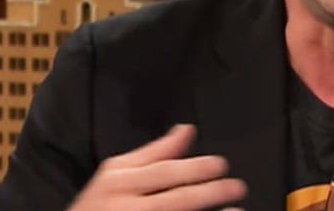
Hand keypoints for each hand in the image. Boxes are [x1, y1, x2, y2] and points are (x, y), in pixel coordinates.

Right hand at [69, 124, 246, 210]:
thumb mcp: (115, 174)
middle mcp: (124, 208)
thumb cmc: (95, 206)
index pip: (163, 172)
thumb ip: (153, 152)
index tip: (222, 165)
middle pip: (175, 200)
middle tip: (238, 187)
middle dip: (210, 192)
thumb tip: (188, 129)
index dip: (195, 169)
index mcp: (118, 183)